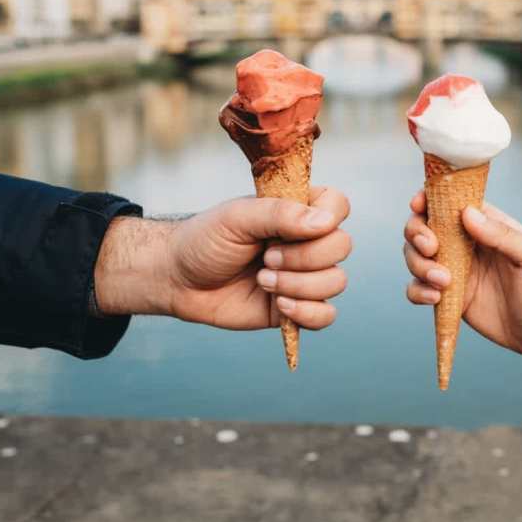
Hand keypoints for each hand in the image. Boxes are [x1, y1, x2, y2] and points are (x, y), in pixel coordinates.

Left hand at [95, 187, 351, 330]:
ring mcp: (304, 276)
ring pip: (336, 282)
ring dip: (298, 284)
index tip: (293, 228)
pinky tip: (278, 305)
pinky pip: (326, 316)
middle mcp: (307, 242)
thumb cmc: (205, 240)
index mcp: (297, 211)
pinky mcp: (297, 308)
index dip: (329, 217)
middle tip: (266, 258)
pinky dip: (306, 312)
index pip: (338, 206)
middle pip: (342, 246)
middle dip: (303, 257)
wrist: (179, 279)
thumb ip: (280, 214)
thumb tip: (325, 223)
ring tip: (262, 280)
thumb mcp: (237, 217)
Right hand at [403, 191, 521, 356]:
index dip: (428, 198)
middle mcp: (464, 243)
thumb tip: (468, 214)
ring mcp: (452, 269)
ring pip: (415, 256)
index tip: (418, 205)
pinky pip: (417, 288)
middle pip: (422, 226)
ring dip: (419, 265)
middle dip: (417, 233)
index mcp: (485, 224)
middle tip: (432, 249)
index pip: (449, 201)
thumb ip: (502, 234)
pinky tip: (436, 297)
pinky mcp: (446, 295)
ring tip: (444, 282)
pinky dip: (417, 290)